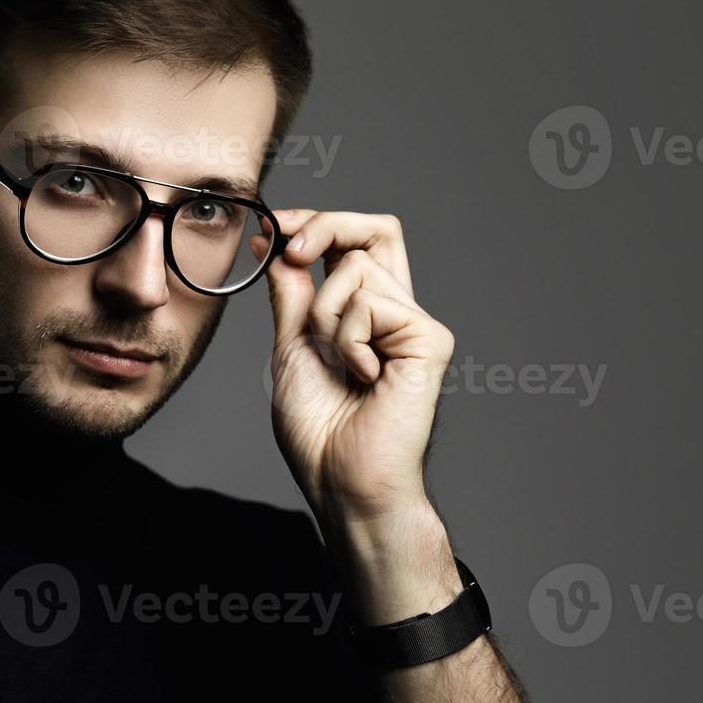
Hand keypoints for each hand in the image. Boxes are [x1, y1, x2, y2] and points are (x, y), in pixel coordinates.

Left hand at [255, 211, 454, 528]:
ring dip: (325, 314)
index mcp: (365, 314)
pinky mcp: (429, 338)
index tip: (273, 227)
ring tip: (336, 363)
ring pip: (358, 266)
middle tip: (293, 248)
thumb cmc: (318, 429)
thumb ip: (292, 295)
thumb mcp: (291, 347)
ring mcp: (414, 324)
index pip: (353, 243)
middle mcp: (395, 312)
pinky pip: (370, 302)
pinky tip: (362, 376)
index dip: (316, 223)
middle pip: (377, 230)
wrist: (341, 479)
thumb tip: (279, 245)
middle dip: (327, 224)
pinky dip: (347, 338)